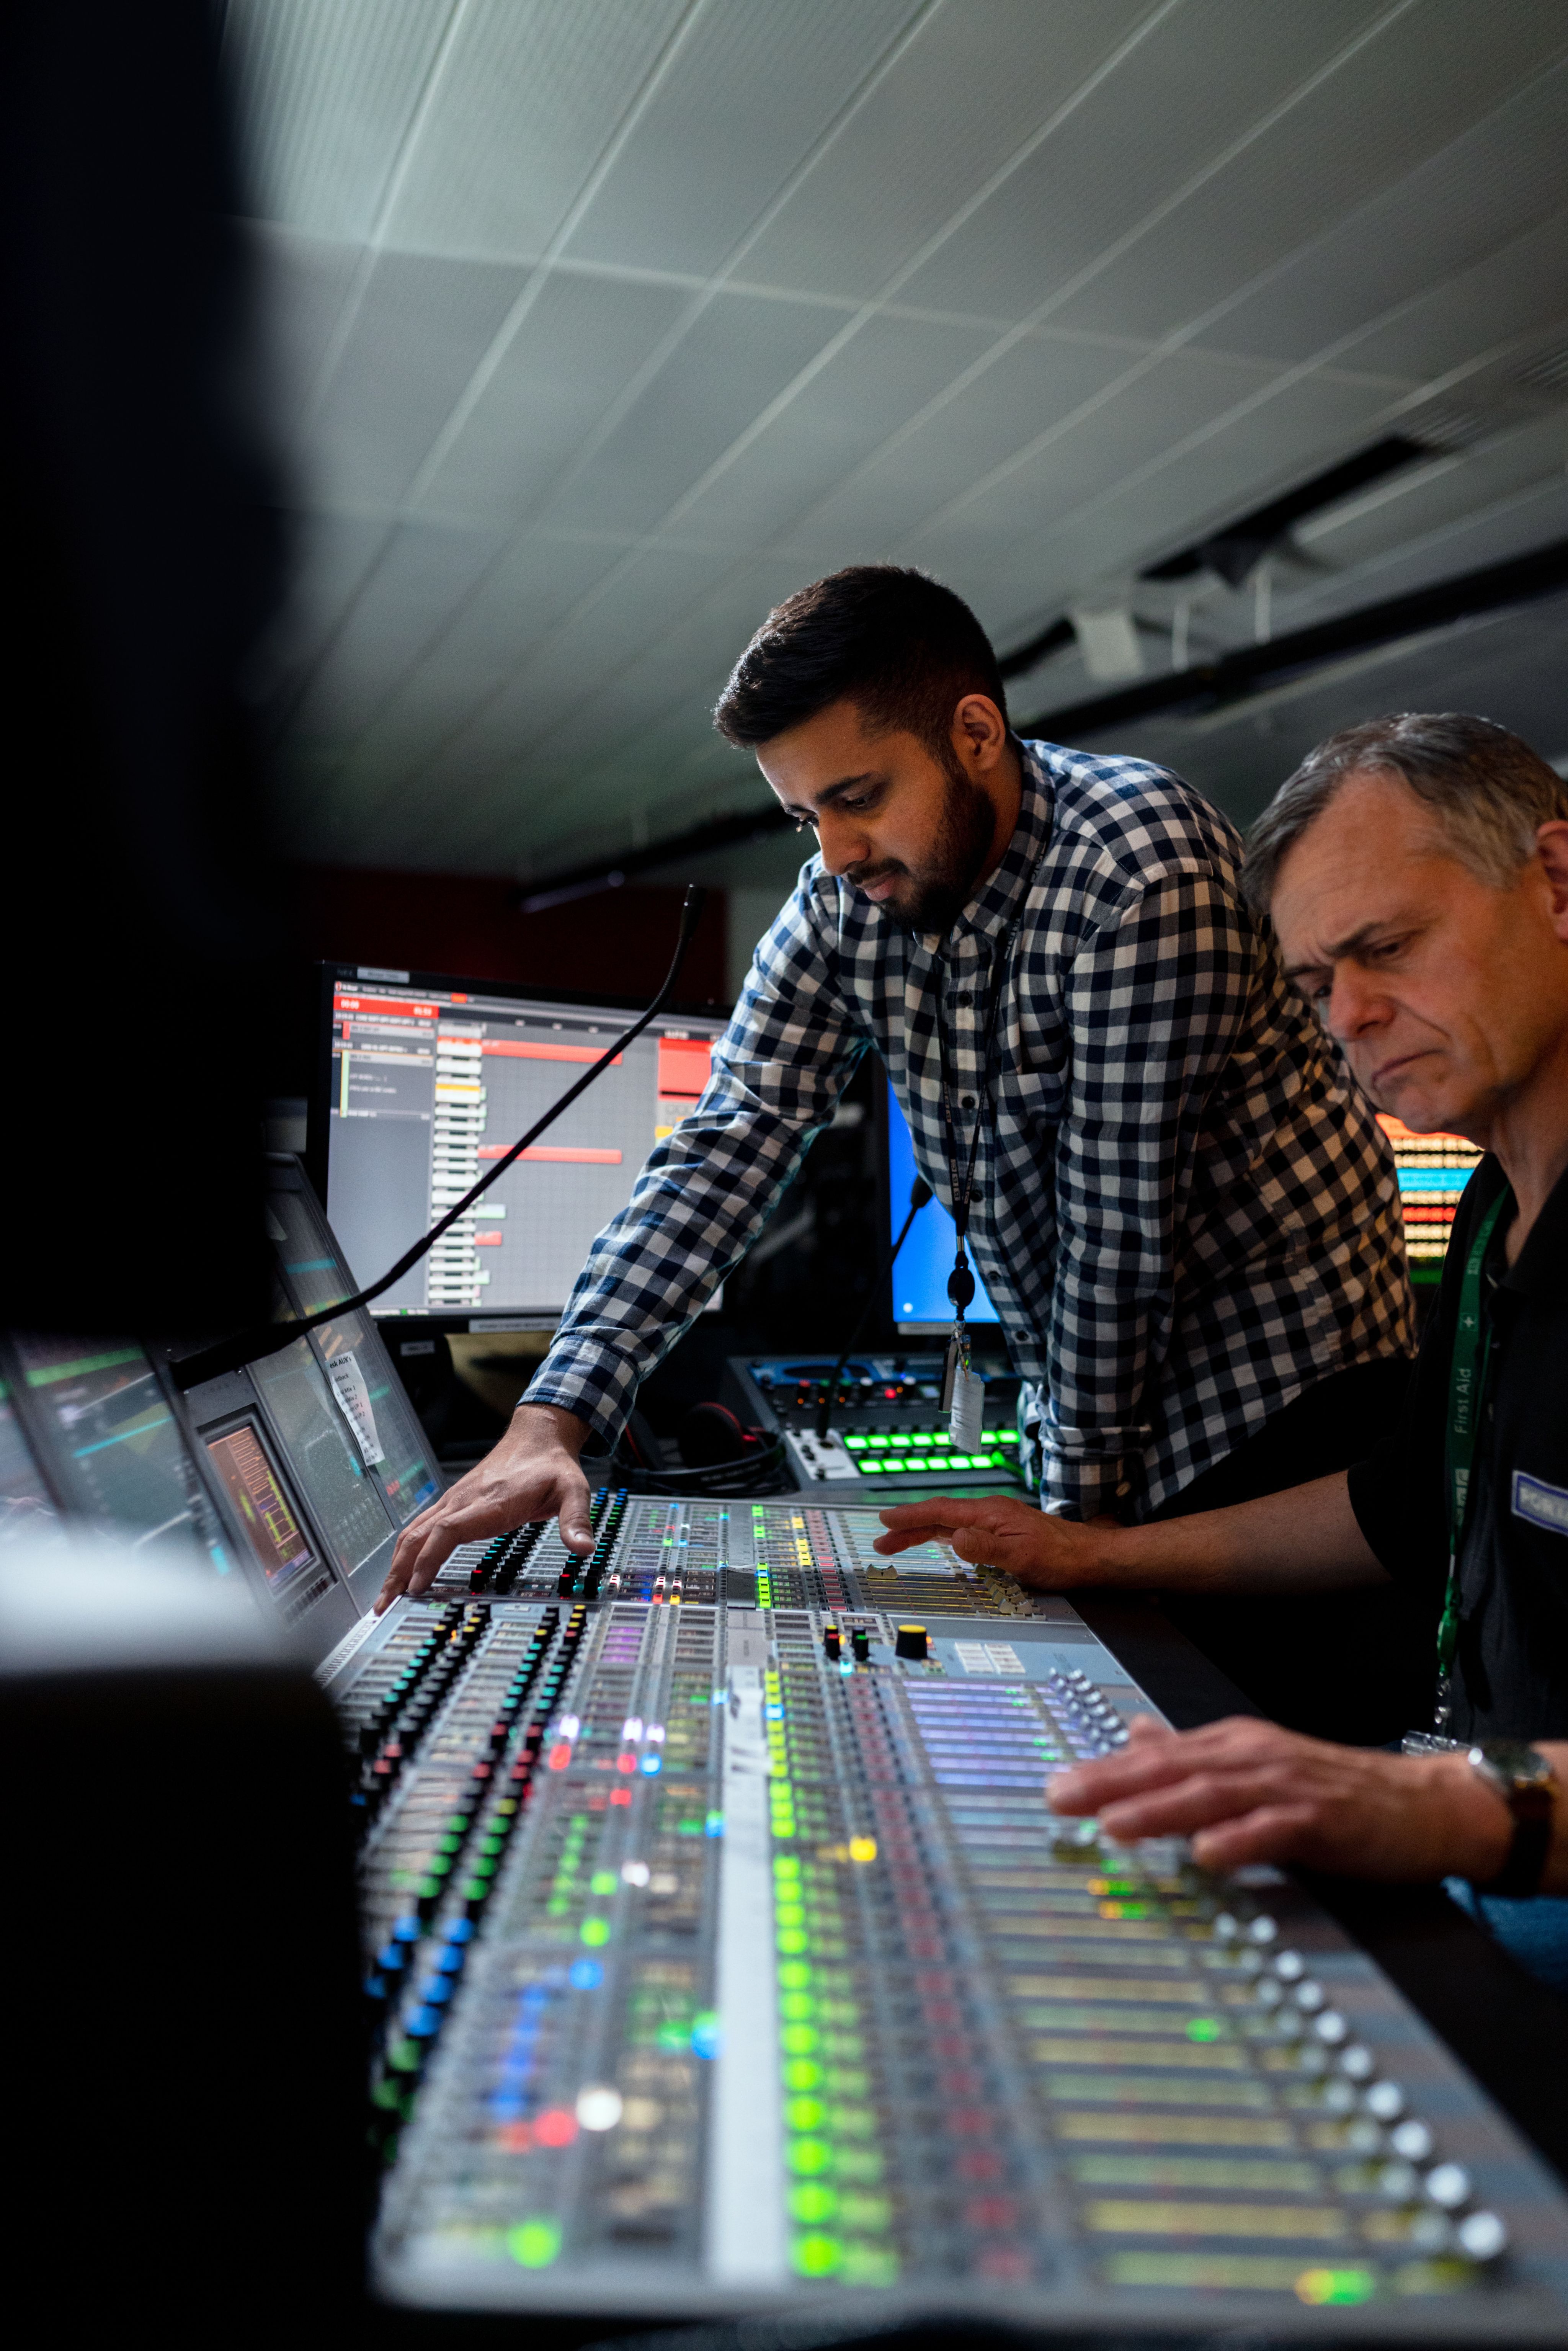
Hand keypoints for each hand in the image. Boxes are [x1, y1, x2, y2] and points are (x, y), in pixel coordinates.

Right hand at [376, 1404, 593, 1612]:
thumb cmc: (552, 1466)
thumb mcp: (573, 1490)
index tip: (415, 1586)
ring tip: (384, 1596)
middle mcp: (463, 1501)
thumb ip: (576, 1520)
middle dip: (398, 1571)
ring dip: (396, 1564)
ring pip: (414, 1533)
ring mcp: (454, 1501)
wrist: (537, 1436)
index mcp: (489, 1502)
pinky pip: (421, 1528)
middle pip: (419, 1536)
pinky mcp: (452, 1503)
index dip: (429, 1558)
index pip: (448, 1531)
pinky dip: (406, 1551)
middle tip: (383, 1605)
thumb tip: (584, 1549)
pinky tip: (401, 1570)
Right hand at [874, 1493, 1118, 1587]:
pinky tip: (936, 1539)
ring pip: (949, 1522)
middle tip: (882, 1540)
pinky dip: (941, 1533)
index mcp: (990, 1513)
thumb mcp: (1021, 1556)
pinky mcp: (1001, 1530)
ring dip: (922, 1531)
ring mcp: (995, 1520)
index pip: (941, 1511)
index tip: (886, 1520)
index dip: (911, 1516)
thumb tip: (953, 1538)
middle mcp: (990, 1512)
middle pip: (939, 1516)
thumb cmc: (1061, 1557)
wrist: (1090, 1556)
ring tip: (897, 1541)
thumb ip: (985, 1547)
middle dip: (908, 1527)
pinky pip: (962, 1527)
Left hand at [1045, 1715, 1513, 1882]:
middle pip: (1174, 1769)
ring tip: (1115, 1825)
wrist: (1423, 1804)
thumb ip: (1194, 1753)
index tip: (1055, 1785)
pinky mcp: (1323, 1821)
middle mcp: (1254, 1758)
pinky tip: (1208, 1856)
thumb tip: (1135, 1732)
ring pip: (1214, 1796)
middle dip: (1114, 1783)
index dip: (1104, 1768)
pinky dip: (1240, 1841)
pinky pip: (1275, 1831)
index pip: (1158, 1756)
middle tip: (1062, 1798)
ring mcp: (1288, 1788)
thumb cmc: (1334, 1790)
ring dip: (1162, 1810)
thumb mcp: (1255, 1763)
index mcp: (1234, 1746)